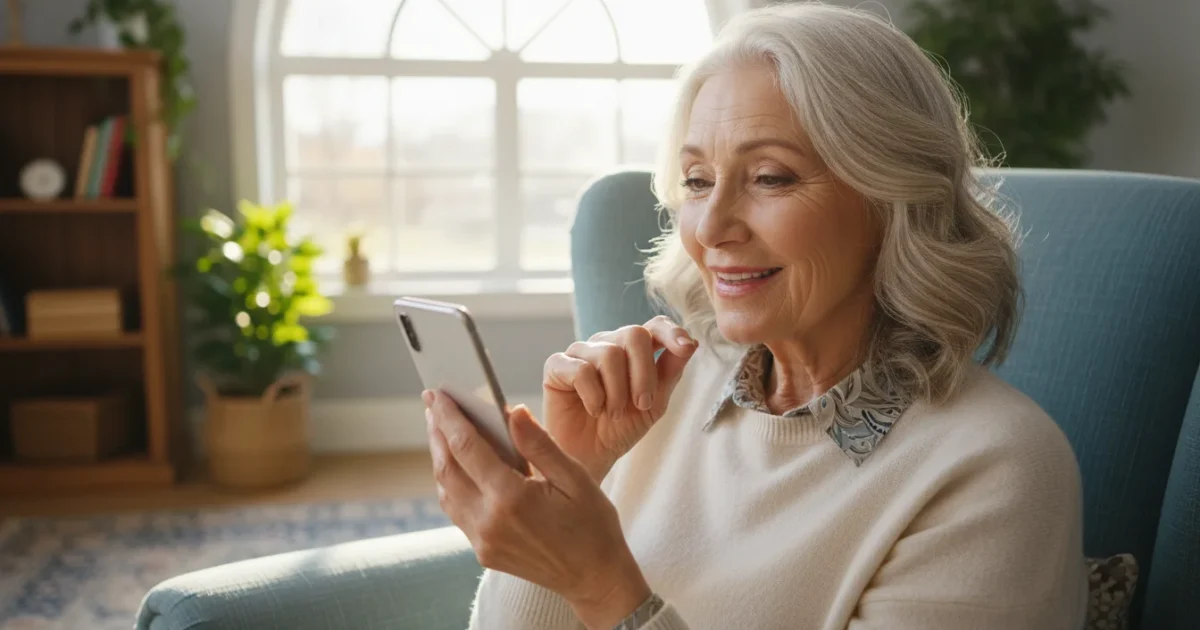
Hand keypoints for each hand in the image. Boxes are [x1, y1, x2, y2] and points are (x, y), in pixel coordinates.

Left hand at [424, 390, 651, 629]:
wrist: (595, 579)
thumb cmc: (593, 526)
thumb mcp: (575, 478)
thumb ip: (539, 444)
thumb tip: (512, 412)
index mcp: (512, 499)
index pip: (467, 447)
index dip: (449, 418)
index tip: (437, 395)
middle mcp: (489, 522)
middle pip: (447, 469)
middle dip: (437, 433)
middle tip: (432, 405)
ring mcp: (483, 541)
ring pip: (445, 492)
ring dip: (440, 458)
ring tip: (441, 431)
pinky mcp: (483, 552)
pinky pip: (457, 511)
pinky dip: (451, 484)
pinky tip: (458, 466)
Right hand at [543, 316, 697, 481]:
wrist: (590, 456)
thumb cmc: (621, 427)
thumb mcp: (655, 403)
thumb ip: (671, 371)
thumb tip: (692, 342)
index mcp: (634, 349)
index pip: (655, 325)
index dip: (671, 331)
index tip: (685, 348)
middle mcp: (608, 343)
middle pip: (634, 334)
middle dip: (644, 374)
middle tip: (642, 404)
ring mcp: (581, 352)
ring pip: (609, 354)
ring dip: (617, 392)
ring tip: (614, 413)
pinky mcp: (557, 365)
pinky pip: (581, 370)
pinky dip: (593, 396)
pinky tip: (593, 410)